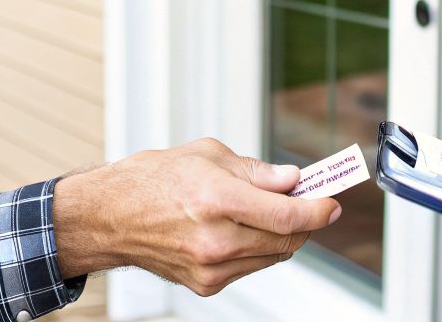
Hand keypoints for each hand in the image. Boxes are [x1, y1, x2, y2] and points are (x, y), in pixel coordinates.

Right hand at [53, 138, 340, 295]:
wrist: (110, 217)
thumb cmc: (153, 179)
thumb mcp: (207, 156)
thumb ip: (256, 171)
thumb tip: (292, 180)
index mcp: (217, 199)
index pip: (286, 215)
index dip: (317, 210)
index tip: (332, 204)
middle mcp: (216, 239)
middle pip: (286, 238)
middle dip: (305, 220)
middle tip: (310, 200)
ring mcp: (211, 267)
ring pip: (273, 255)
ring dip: (282, 234)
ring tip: (270, 210)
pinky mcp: (206, 284)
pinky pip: (250, 266)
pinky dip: (257, 248)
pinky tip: (241, 228)